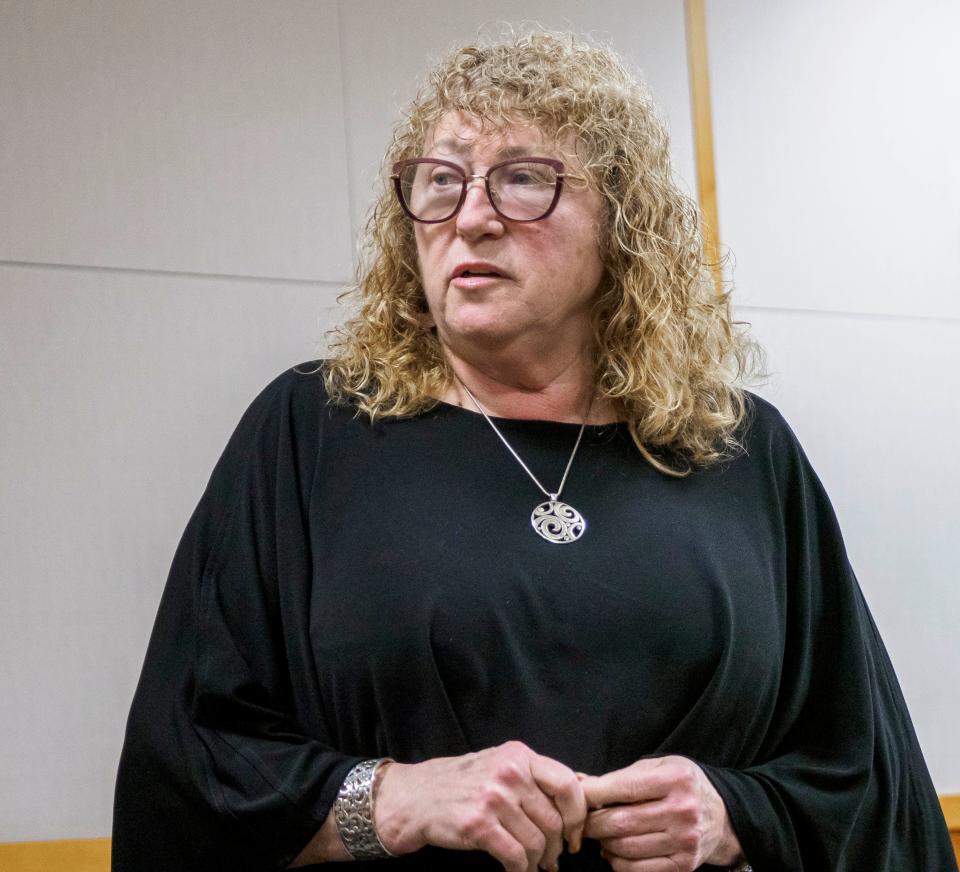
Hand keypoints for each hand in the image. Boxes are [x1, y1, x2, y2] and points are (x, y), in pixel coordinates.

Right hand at [374, 741, 586, 871]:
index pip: (567, 784)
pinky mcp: (478, 825)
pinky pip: (515, 857)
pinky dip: (520, 871)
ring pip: (536, 843)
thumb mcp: (500, 764)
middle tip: (551, 858)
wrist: (415, 797)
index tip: (574, 834)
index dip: (578, 816)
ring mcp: (493, 798)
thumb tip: (581, 789)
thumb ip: (534, 775)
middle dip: (556, 847)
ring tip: (532, 865)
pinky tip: (514, 871)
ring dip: (538, 862)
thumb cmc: (461, 783)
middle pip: (553, 820)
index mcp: (518, 755)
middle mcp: (509, 773)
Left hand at [579, 756, 743, 871]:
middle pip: (620, 822)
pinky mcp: (683, 866)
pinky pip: (636, 870)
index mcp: (675, 779)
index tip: (575, 796)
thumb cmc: (682, 786)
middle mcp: (682, 811)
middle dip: (591, 822)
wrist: (723, 818)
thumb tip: (579, 782)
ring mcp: (684, 842)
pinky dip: (617, 862)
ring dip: (603, 843)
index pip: (622, 788)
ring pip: (624, 848)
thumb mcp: (659, 767)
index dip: (592, 793)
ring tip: (600, 834)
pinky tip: (614, 851)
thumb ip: (621, 776)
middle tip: (581, 819)